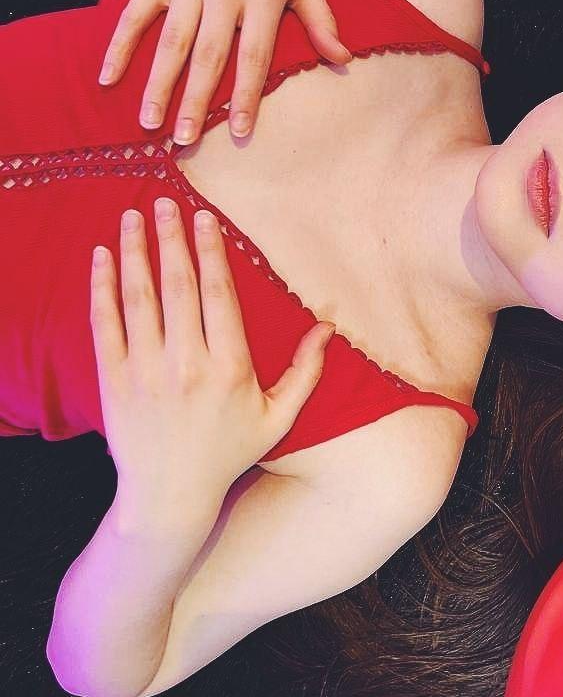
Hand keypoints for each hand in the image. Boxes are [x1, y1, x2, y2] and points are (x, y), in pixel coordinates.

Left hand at [90, 195, 334, 509]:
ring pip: (139, 298)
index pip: (218, 295)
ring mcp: (145, 372)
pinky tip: (101, 257)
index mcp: (229, 368)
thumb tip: (328, 326)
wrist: (169, 496)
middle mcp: (186, 365)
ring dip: (134, 252)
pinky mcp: (113, 381)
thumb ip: (305, 370)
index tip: (204, 218)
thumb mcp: (278, 417)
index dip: (210, 252)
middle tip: (165, 200)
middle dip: (171, 238)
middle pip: (177, 286)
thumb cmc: (228, 454)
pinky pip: (104, 325)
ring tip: (131, 216)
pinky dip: (101, 288)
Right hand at [98, 0, 352, 143]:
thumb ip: (321, 20)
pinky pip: (135, 15)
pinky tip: (108, 79)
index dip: (245, 94)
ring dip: (158, 84)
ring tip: (149, 124)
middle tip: (185, 141)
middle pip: (208, 54)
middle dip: (195, 100)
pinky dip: (120, 46)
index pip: (254, 55)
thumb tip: (344, 60)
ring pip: (171, 40)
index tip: (238, 132)